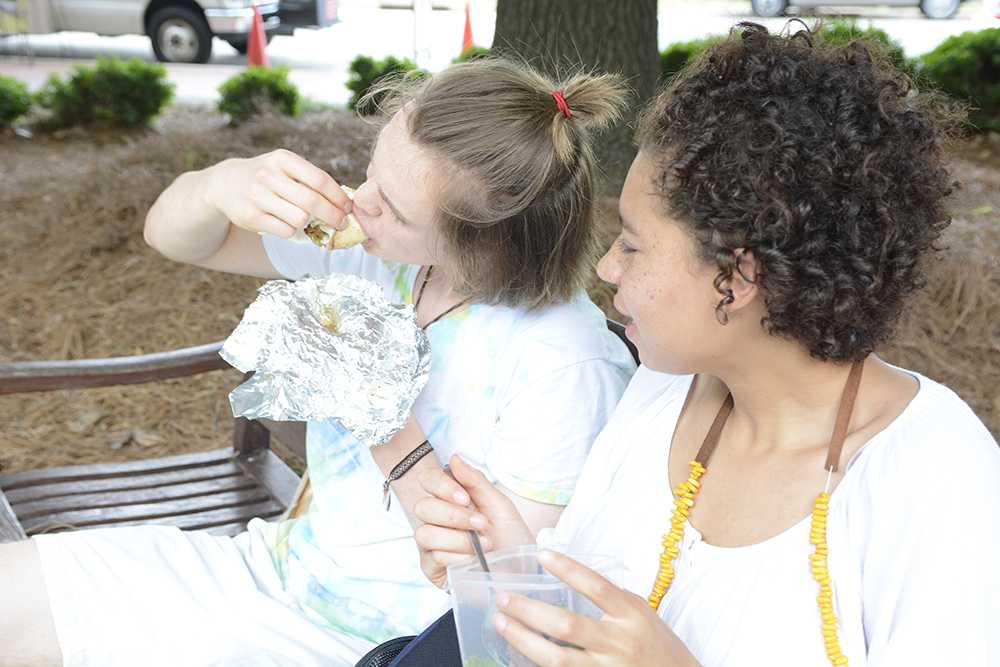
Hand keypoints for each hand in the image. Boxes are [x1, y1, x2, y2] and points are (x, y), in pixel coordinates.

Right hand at [203, 149, 352, 238]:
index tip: (349, 208)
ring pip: (300, 219)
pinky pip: (285, 231)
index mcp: (283, 159)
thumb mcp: (285, 167)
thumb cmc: (268, 177)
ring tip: (312, 222)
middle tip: (342, 223)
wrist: (225, 184)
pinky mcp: (251, 216)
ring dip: (311, 224)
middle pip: (312, 202)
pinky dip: (293, 231)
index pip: (320, 180)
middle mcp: (268, 176)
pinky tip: (290, 225)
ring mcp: (258, 196)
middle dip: (333, 216)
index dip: (338, 197)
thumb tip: (345, 201)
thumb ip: (311, 180)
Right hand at [413, 454, 533, 587]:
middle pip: (423, 507)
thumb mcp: (500, 506)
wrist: (521, 573)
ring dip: (458, 539)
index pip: (428, 481)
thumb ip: (476, 481)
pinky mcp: (432, 568)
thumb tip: (454, 457)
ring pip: (424, 533)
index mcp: (451, 500)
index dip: (441, 486)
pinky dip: (457, 557)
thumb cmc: (512, 538)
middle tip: (482, 525)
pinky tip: (473, 561)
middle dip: (454, 516)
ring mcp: (432, 544)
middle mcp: (437, 519)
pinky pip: (432, 557)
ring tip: (484, 546)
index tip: (465, 498)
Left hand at [493, 550, 699, 666]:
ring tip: (502, 622)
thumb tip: (569, 576)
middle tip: (504, 598)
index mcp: (631, 615)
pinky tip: (519, 651)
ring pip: (556, 658)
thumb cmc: (658, 645)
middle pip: (567, 626)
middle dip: (529, 611)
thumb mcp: (641, 612)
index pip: (596, 587)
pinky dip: (538, 664)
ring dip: (523, 639)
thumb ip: (610, 599)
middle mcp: (619, 642)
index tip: (541, 554)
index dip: (568, 569)